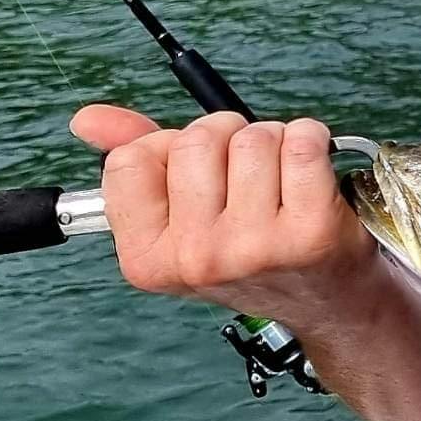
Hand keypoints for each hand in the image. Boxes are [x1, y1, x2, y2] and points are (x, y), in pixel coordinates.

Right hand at [72, 105, 380, 324]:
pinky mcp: (310, 231)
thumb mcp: (186, 220)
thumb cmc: (256, 251)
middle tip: (249, 175)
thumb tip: (88, 119)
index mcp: (148, 259)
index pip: (130, 161)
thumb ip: (136, 166)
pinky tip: (315, 171)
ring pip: (252, 137)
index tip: (198, 171)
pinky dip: (314, 139)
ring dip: (275, 140)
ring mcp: (253, 247)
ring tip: (284, 179)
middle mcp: (196, 259)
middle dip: (228, 138)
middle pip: (196, 139)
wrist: (332, 301)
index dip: (167, 147)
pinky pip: (302, 142)